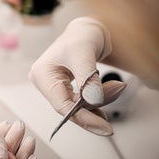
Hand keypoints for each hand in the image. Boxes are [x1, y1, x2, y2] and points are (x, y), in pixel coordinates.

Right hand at [29, 17, 125, 135]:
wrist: (88, 30)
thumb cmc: (82, 36)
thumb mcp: (84, 53)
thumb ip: (88, 79)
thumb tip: (94, 102)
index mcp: (42, 75)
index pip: (61, 105)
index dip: (83, 118)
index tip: (105, 128)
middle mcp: (44, 82)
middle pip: (69, 108)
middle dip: (93, 110)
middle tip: (116, 104)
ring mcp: (53, 86)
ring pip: (76, 107)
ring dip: (97, 104)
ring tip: (117, 88)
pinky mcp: (64, 88)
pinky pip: (79, 102)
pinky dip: (95, 103)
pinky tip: (108, 97)